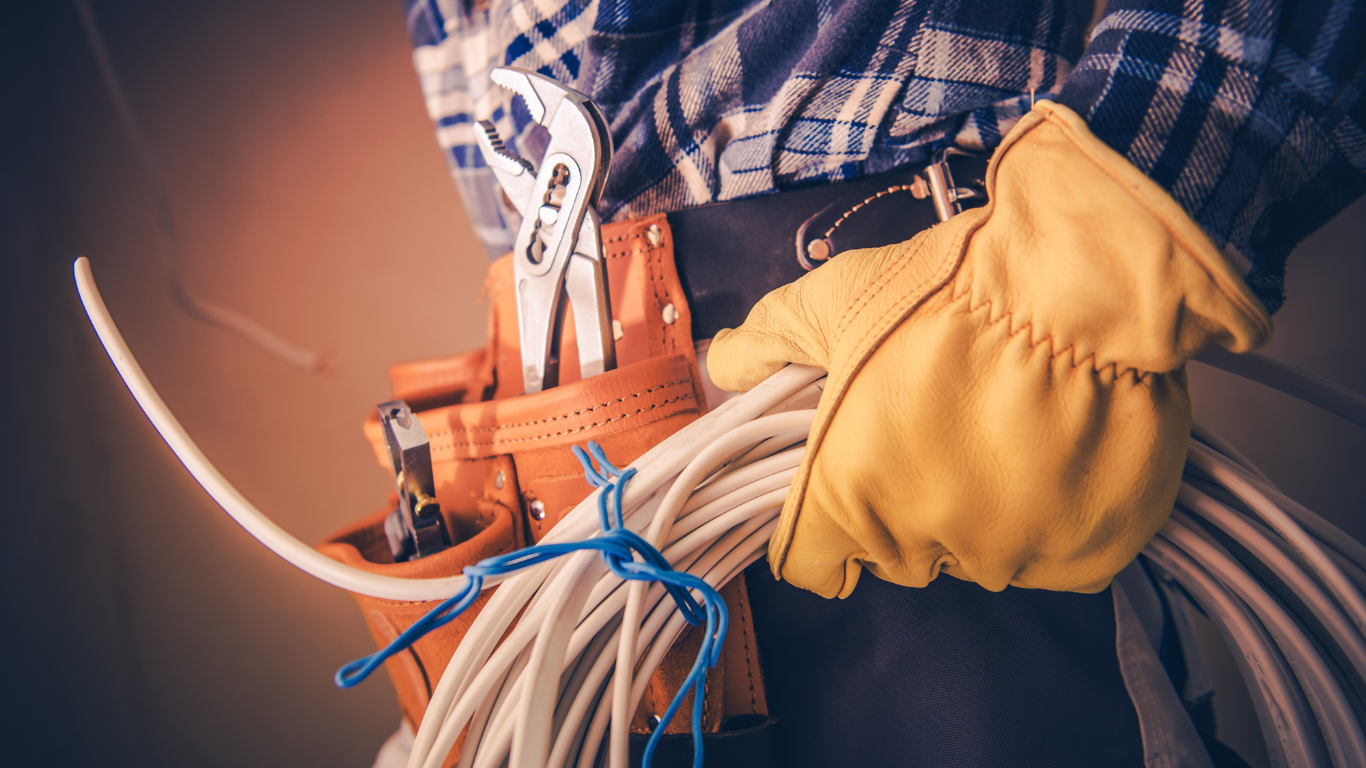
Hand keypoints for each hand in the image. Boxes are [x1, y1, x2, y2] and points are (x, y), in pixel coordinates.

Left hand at [708, 102, 1271, 596]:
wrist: (1080, 281)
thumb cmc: (947, 290)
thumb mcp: (835, 299)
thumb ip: (769, 339)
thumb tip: (725, 363)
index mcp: (847, 496)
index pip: (810, 560)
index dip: (820, 522)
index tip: (844, 485)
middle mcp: (925, 542)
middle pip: (897, 554)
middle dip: (903, 503)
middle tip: (933, 429)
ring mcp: (1011, 555)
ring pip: (979, 556)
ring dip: (982, 512)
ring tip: (1003, 431)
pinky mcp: (1087, 553)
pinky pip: (1054, 558)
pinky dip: (1053, 522)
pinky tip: (1054, 456)